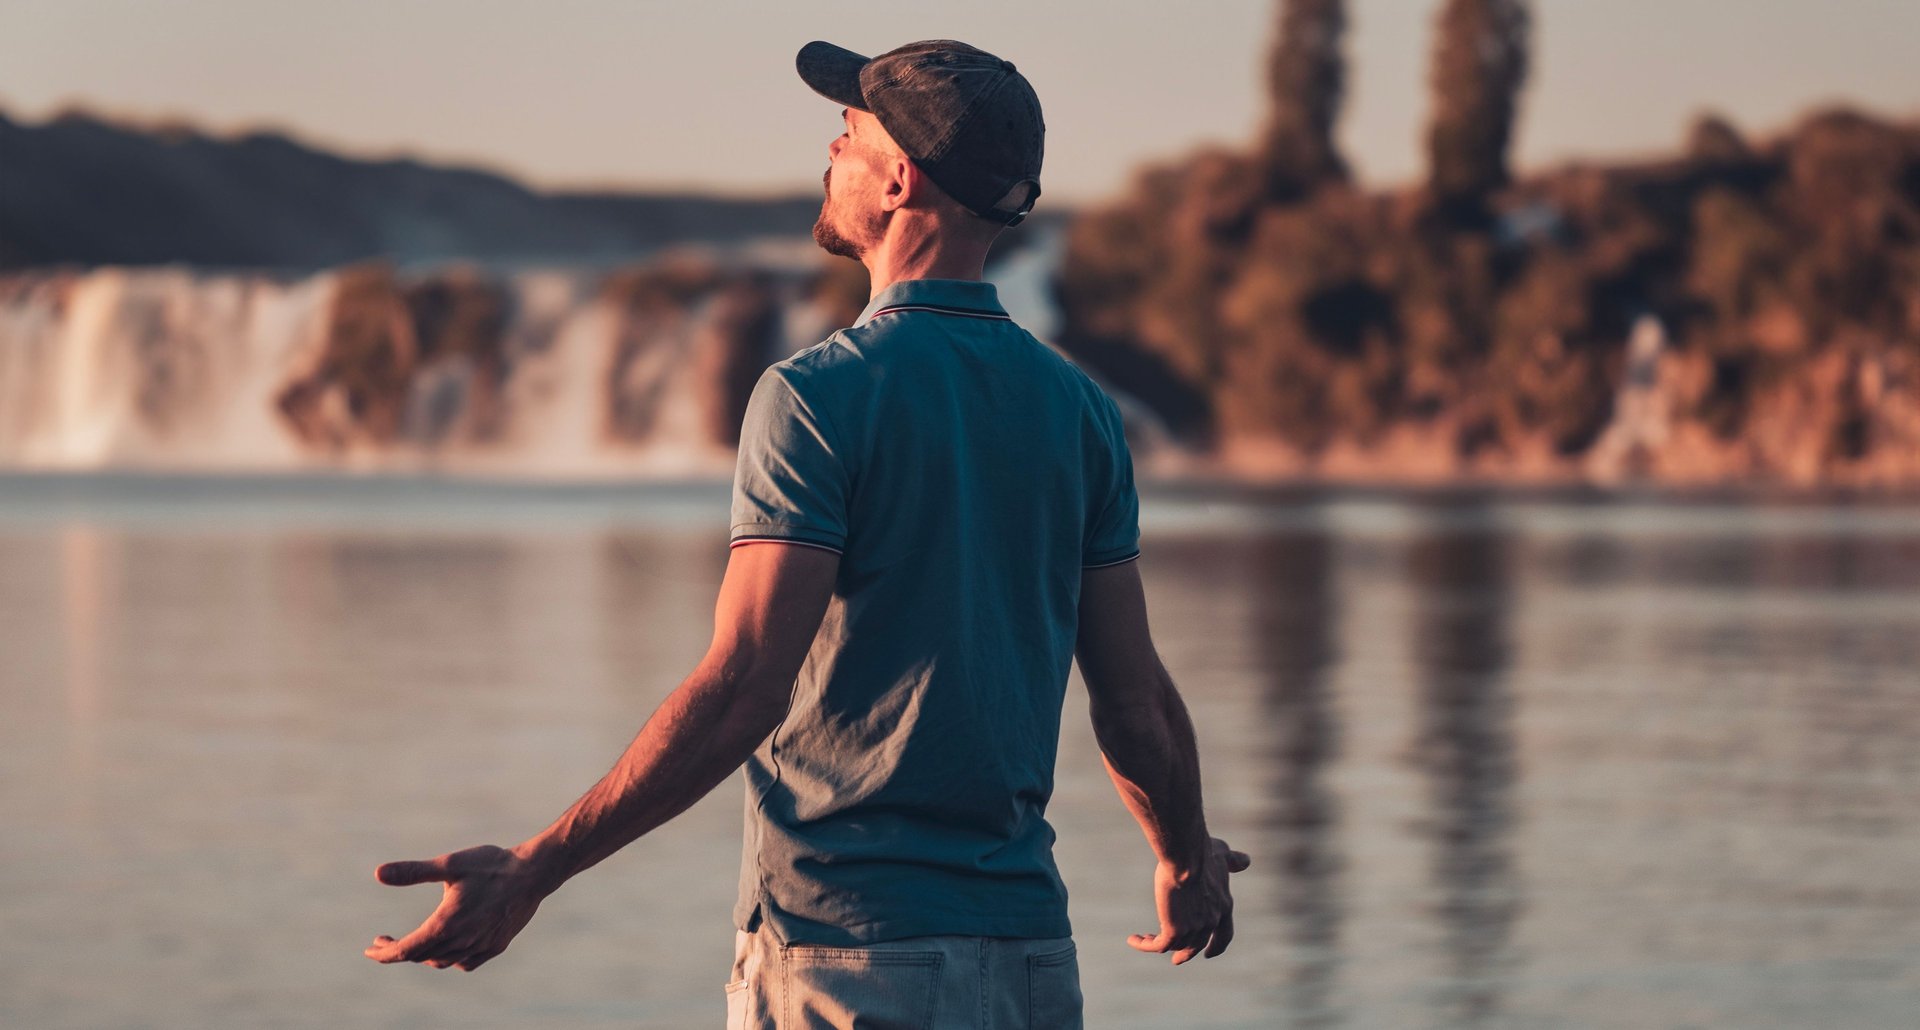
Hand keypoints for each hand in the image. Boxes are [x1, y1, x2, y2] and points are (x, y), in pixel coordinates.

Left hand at [364, 844, 550, 971]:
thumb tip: (378, 873)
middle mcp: (461, 942)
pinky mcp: (496, 946)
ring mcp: (480, 947)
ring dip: (423, 956)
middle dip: (398, 951)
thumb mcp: (449, 864)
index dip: (384, 952)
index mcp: (445, 924)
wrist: (534, 873)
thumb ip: (413, 871)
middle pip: (420, 957)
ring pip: (442, 962)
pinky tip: (449, 946)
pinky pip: (465, 962)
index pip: (405, 950)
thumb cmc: (491, 865)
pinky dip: (450, 958)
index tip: (370, 949)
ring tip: (414, 942)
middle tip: (384, 940)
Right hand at [1127, 836, 1250, 964]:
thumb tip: (1245, 861)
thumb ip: (1233, 861)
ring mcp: (1193, 929)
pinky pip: (1157, 945)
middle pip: (1197, 945)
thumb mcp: (1223, 855)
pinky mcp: (1174, 930)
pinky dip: (1145, 945)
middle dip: (1186, 954)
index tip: (1208, 954)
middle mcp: (1211, 922)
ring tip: (1145, 937)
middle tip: (1176, 960)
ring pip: (1175, 945)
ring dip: (1159, 943)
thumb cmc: (1203, 852)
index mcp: (1224, 906)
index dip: (1216, 946)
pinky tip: (1133, 939)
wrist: (1186, 857)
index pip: (1224, 935)